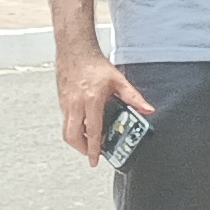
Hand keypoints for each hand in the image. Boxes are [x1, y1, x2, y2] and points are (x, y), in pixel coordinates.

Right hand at [54, 46, 155, 166]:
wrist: (75, 50)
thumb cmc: (94, 64)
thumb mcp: (118, 80)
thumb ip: (133, 97)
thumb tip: (147, 110)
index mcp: (91, 100)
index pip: (92, 130)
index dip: (93, 148)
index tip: (95, 160)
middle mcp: (76, 104)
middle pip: (73, 136)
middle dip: (82, 149)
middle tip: (91, 153)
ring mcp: (66, 103)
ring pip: (66, 131)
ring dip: (76, 140)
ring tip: (88, 142)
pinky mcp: (61, 101)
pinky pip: (65, 120)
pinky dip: (73, 128)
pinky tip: (83, 124)